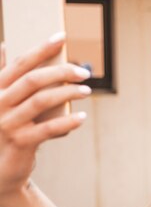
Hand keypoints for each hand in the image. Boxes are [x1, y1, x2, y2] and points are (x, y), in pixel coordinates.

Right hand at [0, 33, 90, 204]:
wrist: (1, 168)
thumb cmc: (7, 129)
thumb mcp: (2, 102)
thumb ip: (5, 78)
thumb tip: (5, 46)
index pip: (20, 64)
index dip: (41, 49)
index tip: (60, 37)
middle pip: (33, 80)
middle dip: (61, 72)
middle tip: (84, 71)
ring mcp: (7, 123)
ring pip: (42, 101)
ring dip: (68, 93)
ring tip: (86, 91)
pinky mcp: (21, 142)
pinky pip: (48, 128)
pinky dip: (68, 122)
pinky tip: (82, 118)